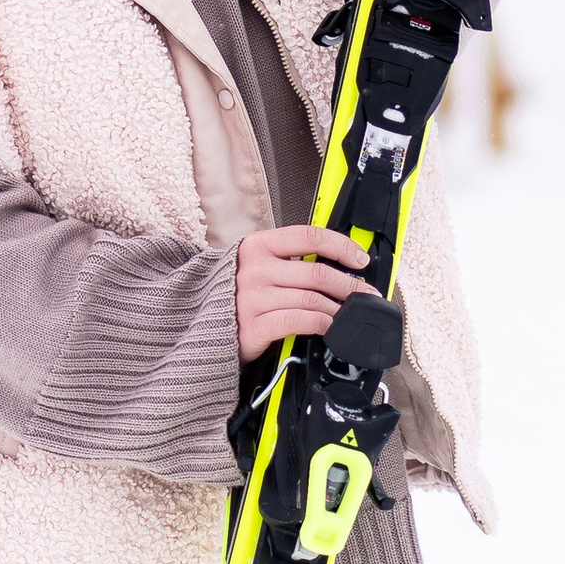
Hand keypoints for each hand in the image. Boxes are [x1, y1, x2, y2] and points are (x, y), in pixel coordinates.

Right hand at [235, 223, 376, 360]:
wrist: (198, 324)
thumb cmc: (233, 293)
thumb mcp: (254, 264)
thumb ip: (286, 259)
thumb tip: (333, 263)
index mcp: (257, 246)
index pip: (309, 237)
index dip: (341, 246)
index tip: (360, 259)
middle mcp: (254, 269)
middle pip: (317, 272)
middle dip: (350, 284)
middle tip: (365, 294)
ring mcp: (253, 298)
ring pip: (312, 299)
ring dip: (339, 308)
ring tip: (350, 313)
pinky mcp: (253, 326)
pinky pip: (299, 321)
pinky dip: (322, 323)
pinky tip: (330, 326)